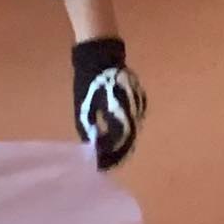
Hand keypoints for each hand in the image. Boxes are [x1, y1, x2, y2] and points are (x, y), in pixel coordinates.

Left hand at [72, 37, 145, 169]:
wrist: (101, 57)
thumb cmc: (90, 83)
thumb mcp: (85, 108)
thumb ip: (91, 129)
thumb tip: (94, 147)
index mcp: (122, 114)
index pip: (121, 143)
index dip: (113, 157)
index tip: (104, 167)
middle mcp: (135, 111)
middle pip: (129, 138)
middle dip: (118, 151)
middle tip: (106, 163)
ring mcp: (138, 104)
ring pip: (132, 129)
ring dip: (122, 141)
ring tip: (110, 152)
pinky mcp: (138, 98)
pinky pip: (133, 118)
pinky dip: (125, 128)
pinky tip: (115, 134)